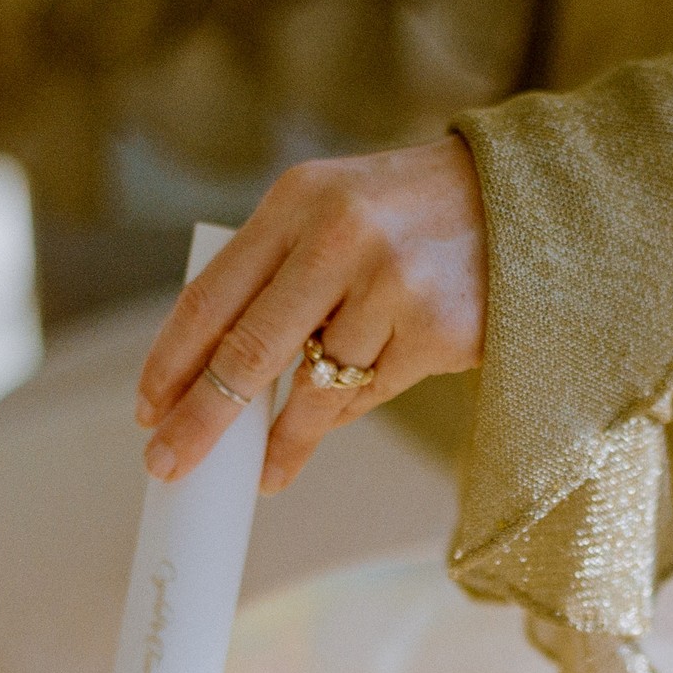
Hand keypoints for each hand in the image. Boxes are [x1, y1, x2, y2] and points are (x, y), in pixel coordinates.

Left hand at [136, 136, 485, 491]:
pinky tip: (330, 422)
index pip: (211, 293)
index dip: (170, 360)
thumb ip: (277, 271)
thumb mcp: (333, 209)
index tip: (147, 408)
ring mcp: (393, 286)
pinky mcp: (439, 332)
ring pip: (313, 388)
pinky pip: (369, 394)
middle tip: (167, 464)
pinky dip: (343, 414)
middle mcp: (340, 237)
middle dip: (201, 421)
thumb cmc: (407, 215)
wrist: (525, 201)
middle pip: (246, 353)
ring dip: (280, 439)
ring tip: (260, 471)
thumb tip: (215, 375)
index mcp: (298, 201)